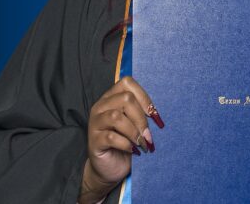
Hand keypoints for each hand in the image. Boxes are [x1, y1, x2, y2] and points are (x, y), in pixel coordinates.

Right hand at [79, 76, 164, 201]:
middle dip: (141, 118)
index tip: (153, 115)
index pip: (128, 83)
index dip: (144, 97)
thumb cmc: (127, 141)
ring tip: (142, 143)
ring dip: (134, 131)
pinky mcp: (93, 141)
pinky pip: (111, 137)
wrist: (111, 167)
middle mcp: (101, 106)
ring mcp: (95, 122)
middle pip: (125, 98)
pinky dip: (126, 144)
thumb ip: (141, 112)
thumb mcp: (135, 123)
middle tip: (148, 135)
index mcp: (112, 96)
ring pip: (116, 116)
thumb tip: (156, 113)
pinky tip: (133, 150)